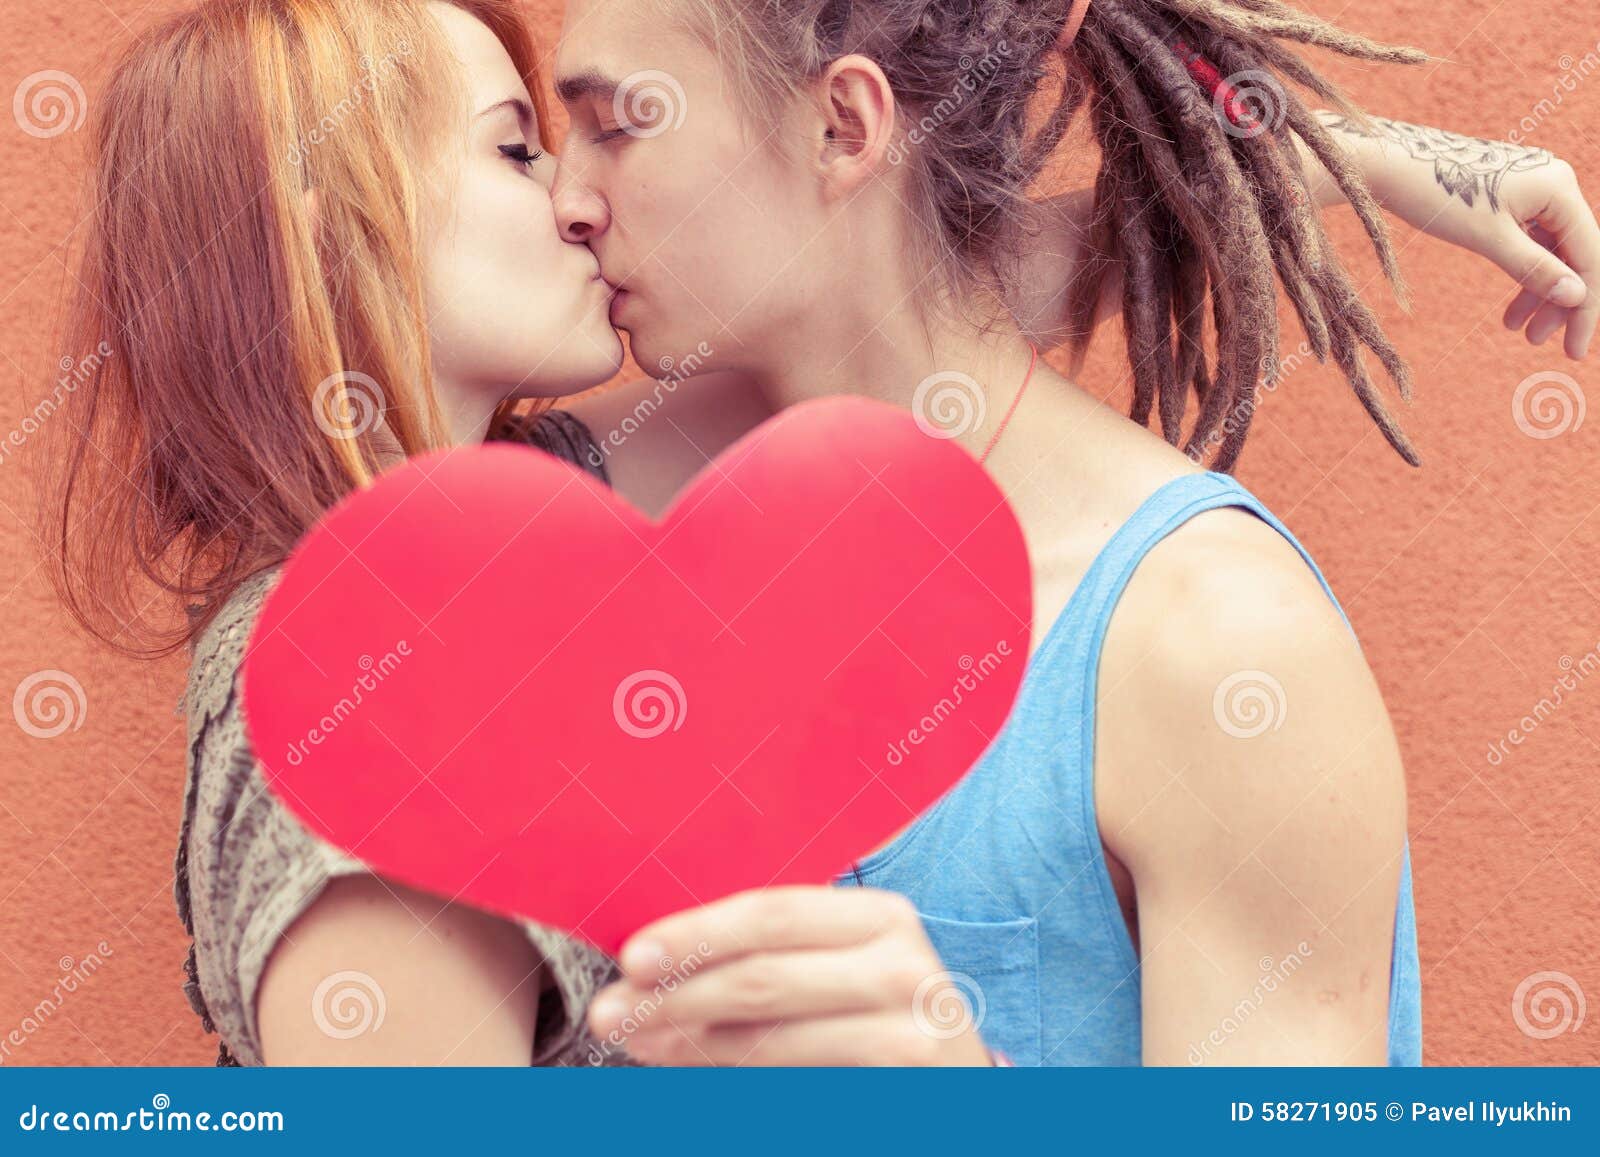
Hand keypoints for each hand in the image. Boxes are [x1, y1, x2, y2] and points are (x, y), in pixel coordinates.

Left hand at [586, 886, 993, 1065]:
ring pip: (772, 1037)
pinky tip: (692, 1072)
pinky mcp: (904, 1085)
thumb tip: (655, 959)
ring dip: (690, 1042)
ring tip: (637, 1042)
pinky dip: (733, 1078)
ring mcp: (912, 1032)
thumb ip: (768, 954)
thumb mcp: (837, 969)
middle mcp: (903, 966)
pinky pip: (795, 1083)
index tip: (632, 956)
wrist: (954, 1089)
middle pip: (763, 975)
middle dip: (676, 994)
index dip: (698, 932)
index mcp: (879, 917)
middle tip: (612, 1010)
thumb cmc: (878, 1021)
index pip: (773, 913)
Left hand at [1319, 114, 1597, 359]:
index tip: (1573, 351)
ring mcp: (1534, 187)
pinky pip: (1529, 240)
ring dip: (1536, 291)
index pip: (1589, 256)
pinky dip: (1520, 272)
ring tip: (1515, 330)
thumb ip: (1534, 269)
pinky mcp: (1512, 195)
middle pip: (1573, 253)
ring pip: (1550, 250)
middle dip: (1558, 301)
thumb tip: (1578, 297)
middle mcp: (1554, 181)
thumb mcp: (1488, 240)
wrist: (1390, 164)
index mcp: (1559, 186)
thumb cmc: (1438, 195)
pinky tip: (1508, 308)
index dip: (1584, 307)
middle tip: (1536, 343)